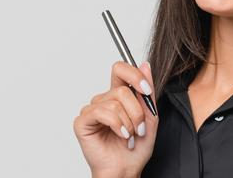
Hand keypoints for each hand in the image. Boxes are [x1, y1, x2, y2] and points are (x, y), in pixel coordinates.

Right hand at [74, 61, 158, 177]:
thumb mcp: (150, 116)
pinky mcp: (83, 121)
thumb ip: (147, 91)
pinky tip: (121, 135)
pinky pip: (102, 112)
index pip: (121, 70)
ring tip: (130, 136)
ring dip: (128, 122)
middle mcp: (104, 100)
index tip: (146, 90)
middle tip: (139, 128)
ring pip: (115, 103)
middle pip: (122, 90)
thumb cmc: (136, 147)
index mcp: (119, 96)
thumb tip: (145, 65)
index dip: (135, 75)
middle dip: (137, 112)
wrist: (127, 169)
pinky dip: (117, 125)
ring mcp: (92, 110)